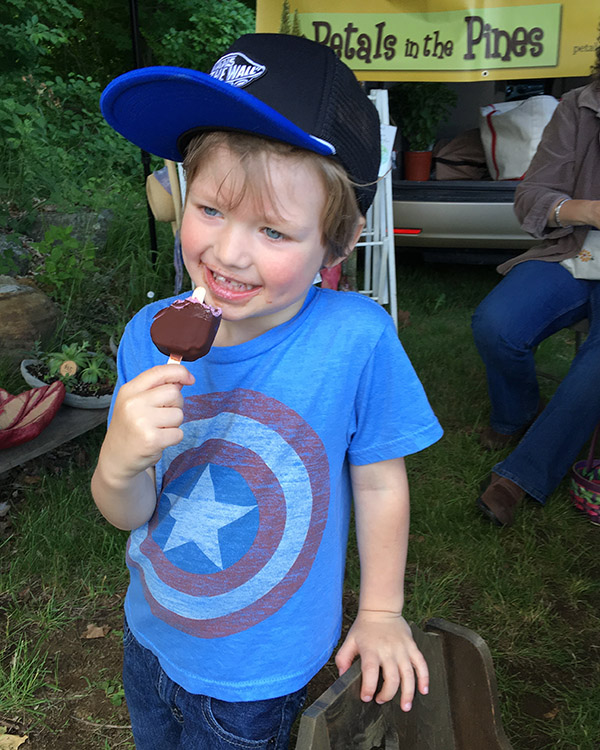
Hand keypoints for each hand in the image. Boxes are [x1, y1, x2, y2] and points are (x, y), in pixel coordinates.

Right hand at [103, 364, 194, 479]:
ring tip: (158, 430)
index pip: (159, 372)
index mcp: (129, 390)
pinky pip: (178, 433)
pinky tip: (158, 441)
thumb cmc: (130, 428)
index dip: (180, 372)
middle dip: (176, 405)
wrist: (115, 458)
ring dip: (174, 424)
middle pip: (174, 393)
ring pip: (179, 414)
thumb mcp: (135, 403)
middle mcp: (133, 403)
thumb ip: (156, 389)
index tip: (190, 379)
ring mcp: (141, 422)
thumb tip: (181, 379)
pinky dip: (173, 438)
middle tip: (163, 417)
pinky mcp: (151, 439)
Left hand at [335, 610, 428, 709]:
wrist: (381, 609)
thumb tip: (342, 676)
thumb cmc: (364, 627)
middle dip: (387, 695)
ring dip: (408, 694)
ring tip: (405, 706)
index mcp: (371, 650)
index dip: (369, 687)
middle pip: (392, 678)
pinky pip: (421, 664)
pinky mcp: (412, 646)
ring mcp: (402, 649)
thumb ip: (343, 658)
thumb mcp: (349, 640)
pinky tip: (423, 690)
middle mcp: (388, 650)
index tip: (367, 697)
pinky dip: (424, 678)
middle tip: (381, 700)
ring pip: (408, 675)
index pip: (370, 672)